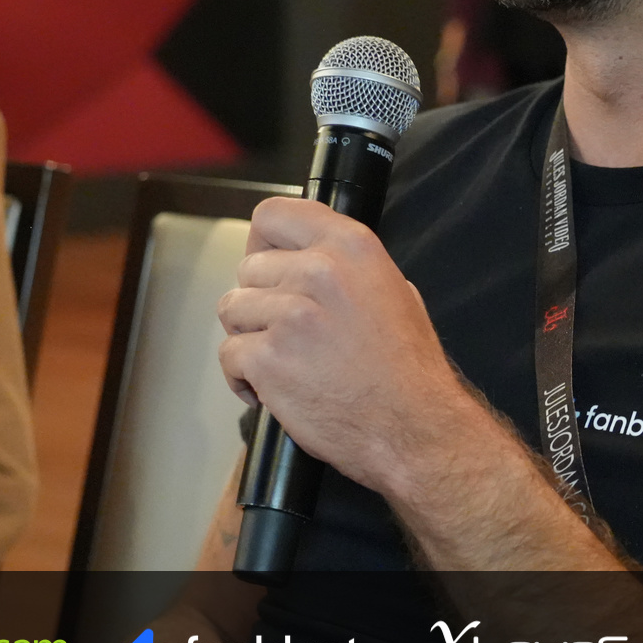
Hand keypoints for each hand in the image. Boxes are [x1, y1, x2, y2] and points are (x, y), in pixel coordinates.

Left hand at [217, 197, 487, 498]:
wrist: (414, 427)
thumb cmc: (408, 369)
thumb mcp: (395, 290)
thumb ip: (347, 266)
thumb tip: (310, 258)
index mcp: (350, 247)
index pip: (273, 215)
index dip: (264, 243)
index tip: (268, 264)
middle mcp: (318, 271)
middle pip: (249, 269)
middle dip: (261, 300)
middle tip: (287, 331)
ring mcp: (289, 314)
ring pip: (231, 309)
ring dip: (249, 336)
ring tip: (281, 360)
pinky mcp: (267, 358)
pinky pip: (228, 354)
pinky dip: (242, 376)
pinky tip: (271, 389)